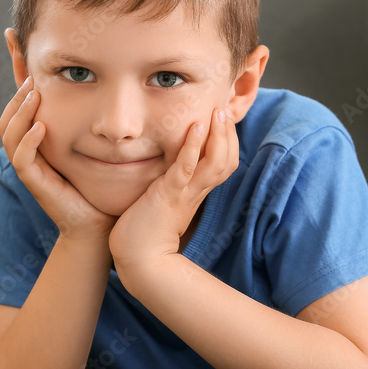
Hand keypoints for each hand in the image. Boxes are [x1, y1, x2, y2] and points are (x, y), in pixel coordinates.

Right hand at [0, 76, 117, 241]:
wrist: (99, 224)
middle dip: (15, 96)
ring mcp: (31, 169)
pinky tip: (40, 127)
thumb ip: (94, 124)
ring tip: (33, 94)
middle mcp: (30, 154)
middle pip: (7, 119)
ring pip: (9, 136)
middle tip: (31, 77)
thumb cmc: (100, 184)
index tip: (26, 63)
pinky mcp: (36, 184)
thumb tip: (110, 94)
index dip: (18, 88)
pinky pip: (22, 160)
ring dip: (20, 113)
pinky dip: (28, 141)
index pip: (20, 112)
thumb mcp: (95, 147)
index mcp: (39, 144)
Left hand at [109, 106, 238, 282]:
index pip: (225, 164)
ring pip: (215, 163)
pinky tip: (195, 127)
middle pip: (228, 161)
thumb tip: (170, 167)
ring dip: (218, 135)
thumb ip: (172, 184)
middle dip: (229, 133)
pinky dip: (193, 147)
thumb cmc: (146, 230)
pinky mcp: (169, 195)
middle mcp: (197, 191)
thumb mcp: (165, 200)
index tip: (223, 119)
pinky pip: (186, 169)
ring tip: (217, 112)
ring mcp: (185, 193)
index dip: (228, 141)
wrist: (138, 260)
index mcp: (197, 192)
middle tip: (224, 108)